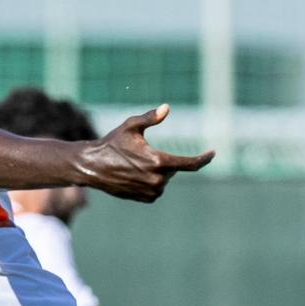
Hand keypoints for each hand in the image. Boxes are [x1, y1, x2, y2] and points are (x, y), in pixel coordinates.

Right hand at [76, 105, 215, 202]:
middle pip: (174, 169)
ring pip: (165, 180)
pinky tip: (134, 175)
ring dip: (157, 172)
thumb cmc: (111, 143)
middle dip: (164, 161)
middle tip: (142, 154)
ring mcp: (152, 191)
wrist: (92, 166)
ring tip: (134, 165)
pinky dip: (151, 181)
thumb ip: (150, 118)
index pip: (191, 164)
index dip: (204, 159)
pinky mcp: (146, 198)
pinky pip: (157, 189)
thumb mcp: (130, 126)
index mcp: (159, 161)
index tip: (212, 153)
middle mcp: (158, 179)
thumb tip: (167, 108)